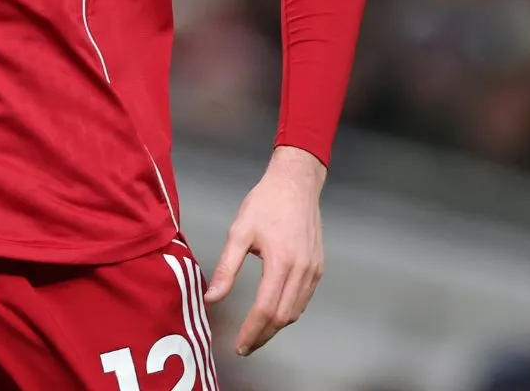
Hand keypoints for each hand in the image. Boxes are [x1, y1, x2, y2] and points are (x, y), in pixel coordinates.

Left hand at [203, 146, 326, 354]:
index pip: (266, 309)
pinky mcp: (318, 267)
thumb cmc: (265, 203)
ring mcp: (313, 270)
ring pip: (295, 311)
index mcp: (282, 262)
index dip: (252, 331)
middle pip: (283, 317)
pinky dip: (288, 312)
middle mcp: (302, 271)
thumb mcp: (239, 232)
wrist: (295, 184)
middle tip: (245, 345)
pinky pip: (303, 299)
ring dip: (276, 327)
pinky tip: (273, 313)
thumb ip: (227, 268)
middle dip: (263, 335)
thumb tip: (212, 298)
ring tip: (256, 333)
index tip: (239, 345)